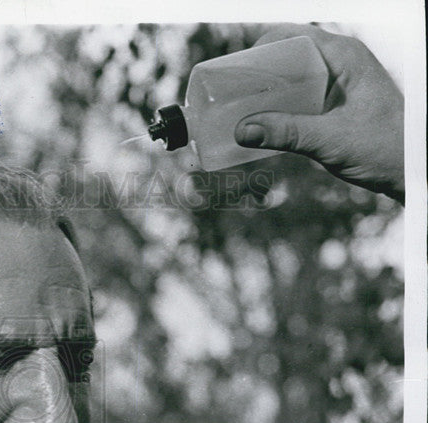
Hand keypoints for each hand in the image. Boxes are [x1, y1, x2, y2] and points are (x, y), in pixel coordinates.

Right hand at [234, 24, 404, 203]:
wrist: (411, 169)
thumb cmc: (384, 148)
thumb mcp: (330, 140)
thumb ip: (287, 133)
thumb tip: (243, 130)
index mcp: (345, 56)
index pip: (294, 36)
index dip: (262, 48)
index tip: (235, 70)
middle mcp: (341, 64)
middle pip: (289, 55)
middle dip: (258, 72)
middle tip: (229, 93)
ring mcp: (339, 84)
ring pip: (293, 78)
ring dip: (267, 92)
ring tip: (239, 109)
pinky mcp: (336, 106)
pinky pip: (301, 98)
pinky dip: (280, 107)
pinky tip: (263, 124)